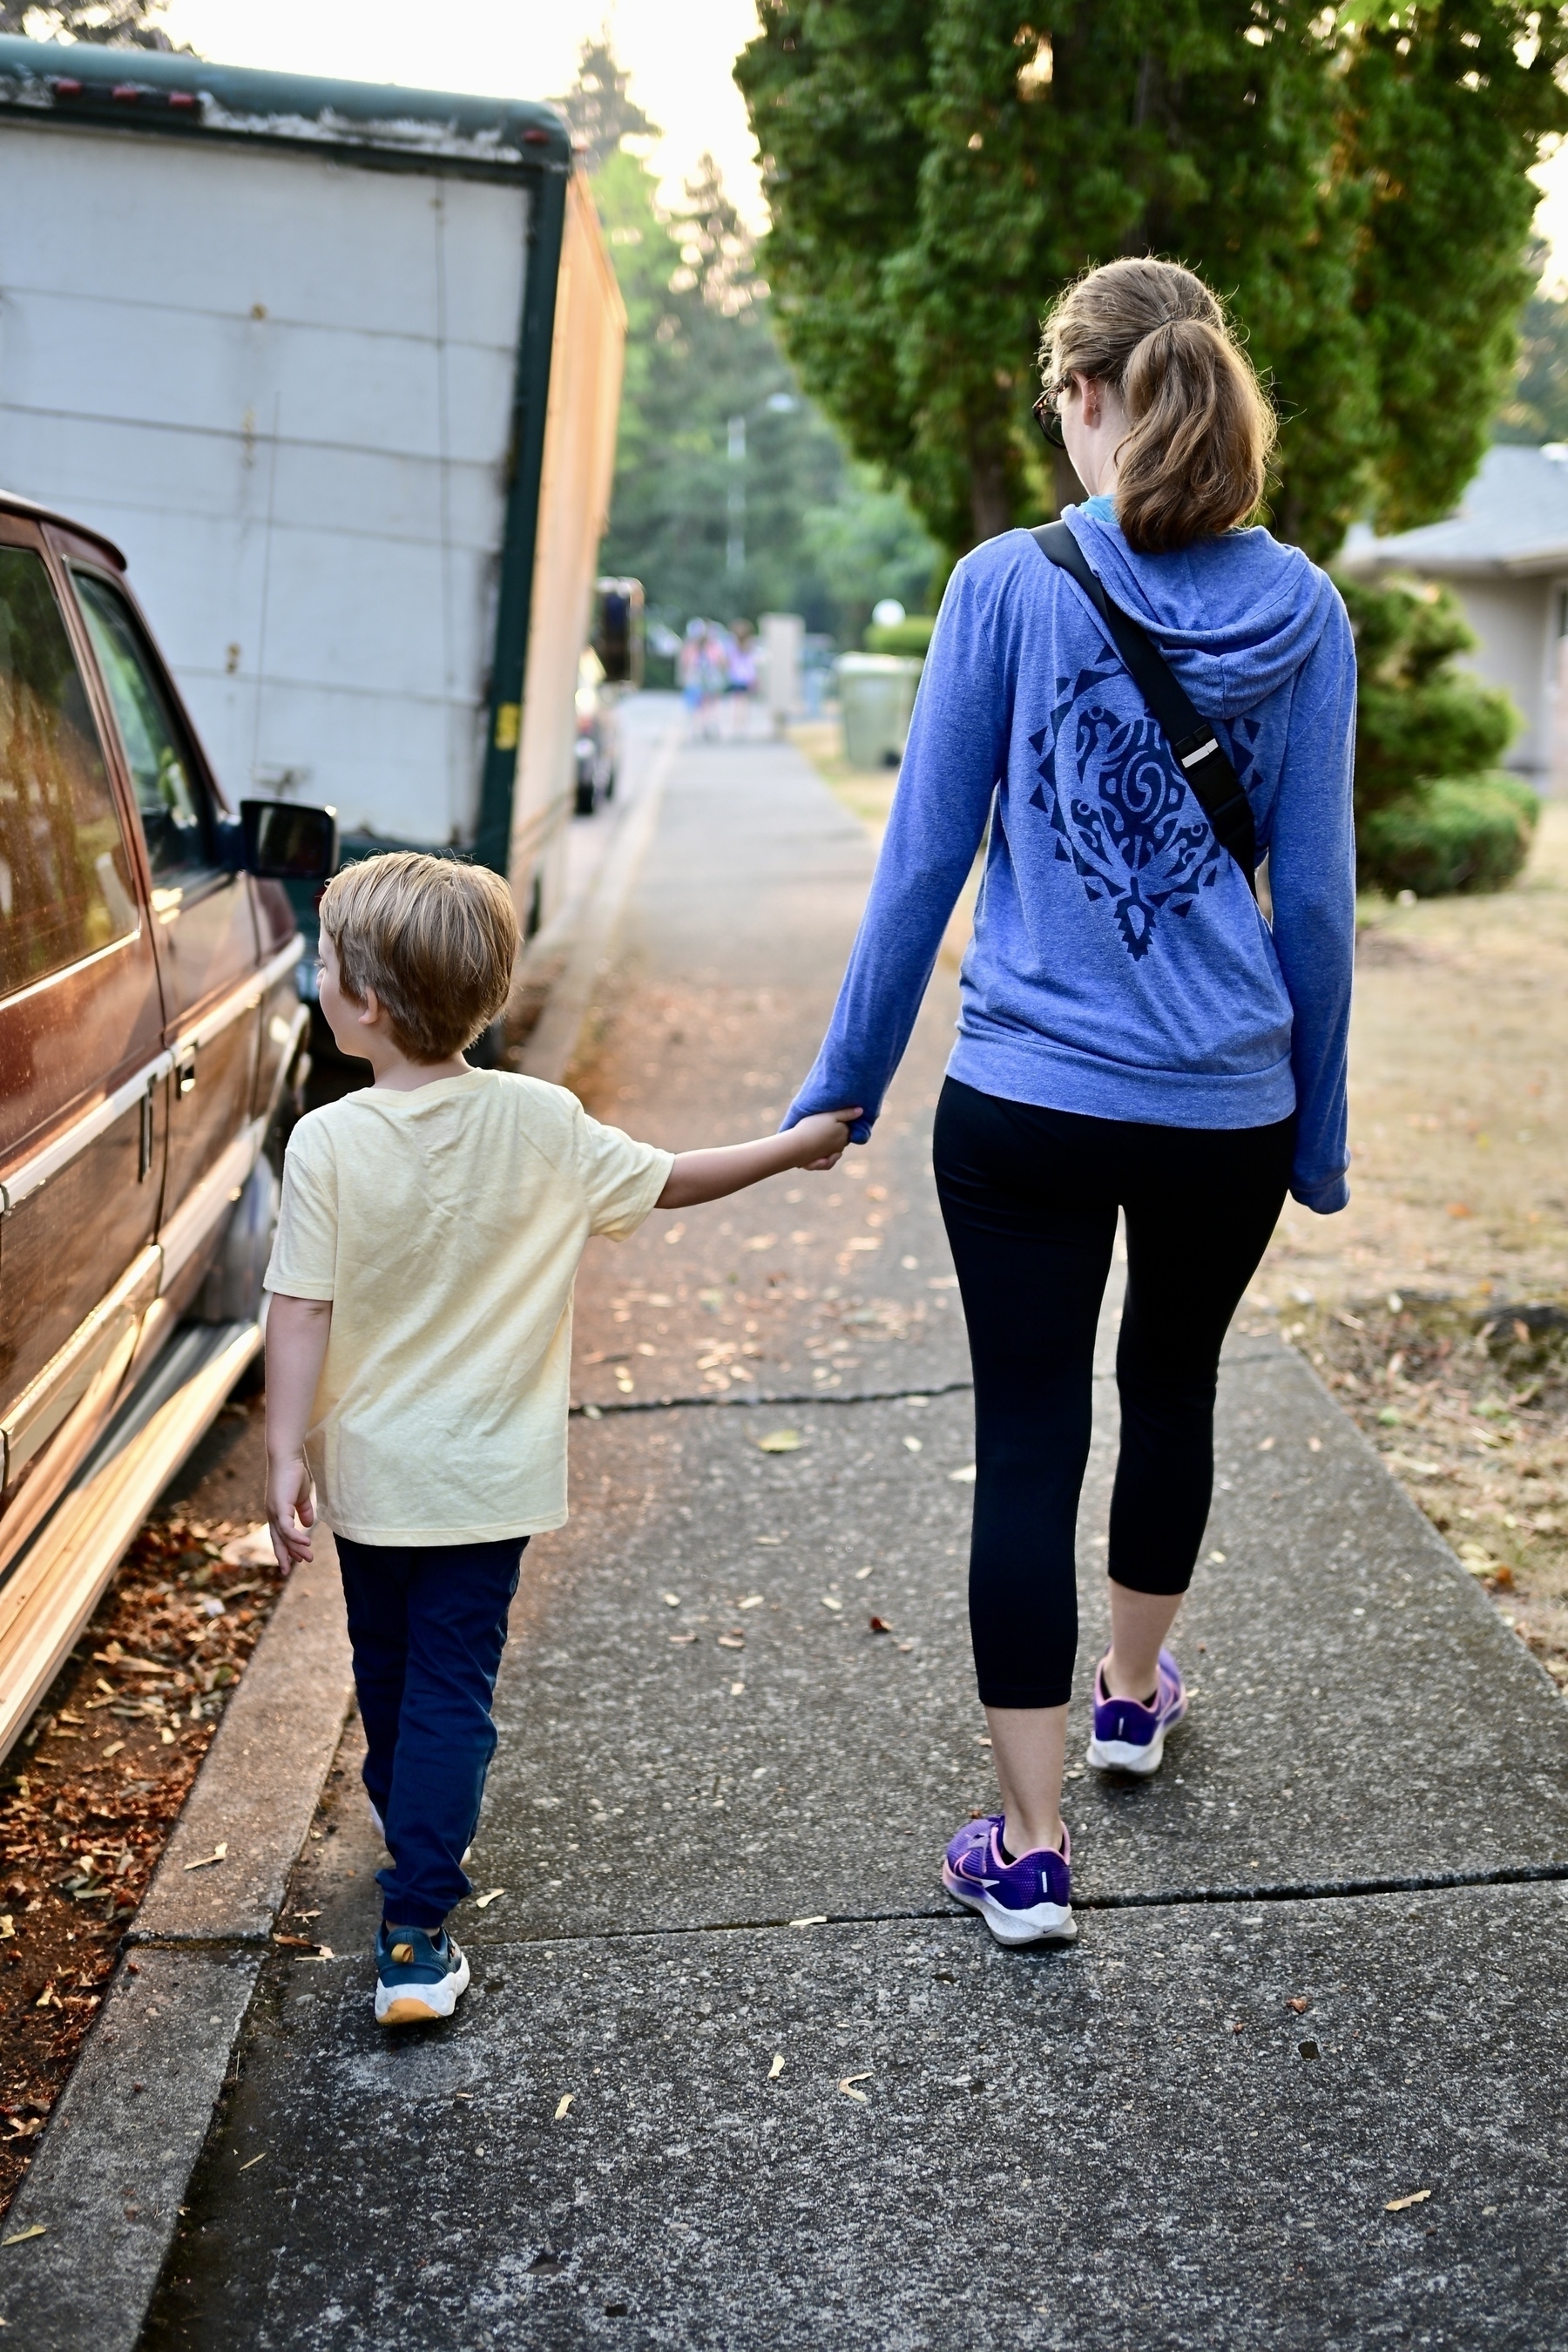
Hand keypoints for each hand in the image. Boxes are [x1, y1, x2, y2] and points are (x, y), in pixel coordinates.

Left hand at [266, 1454, 316, 1569]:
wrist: (287, 1458)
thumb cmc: (293, 1474)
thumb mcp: (301, 1497)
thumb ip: (304, 1511)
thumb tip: (308, 1525)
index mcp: (276, 1513)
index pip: (279, 1536)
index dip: (284, 1549)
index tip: (292, 1562)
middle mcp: (272, 1515)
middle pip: (277, 1541)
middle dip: (284, 1557)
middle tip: (288, 1571)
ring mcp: (274, 1512)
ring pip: (284, 1538)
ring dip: (296, 1549)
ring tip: (308, 1558)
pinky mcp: (279, 1508)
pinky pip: (287, 1529)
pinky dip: (296, 1538)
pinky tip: (307, 1543)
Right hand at [789, 1108, 859, 1169]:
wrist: (796, 1146)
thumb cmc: (811, 1127)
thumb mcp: (829, 1115)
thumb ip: (846, 1113)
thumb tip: (861, 1110)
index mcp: (844, 1133)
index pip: (844, 1127)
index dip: (835, 1123)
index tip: (825, 1121)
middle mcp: (841, 1146)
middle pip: (839, 1139)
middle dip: (832, 1135)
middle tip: (817, 1128)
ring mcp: (832, 1156)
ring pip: (832, 1150)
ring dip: (826, 1146)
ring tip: (813, 1139)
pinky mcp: (823, 1164)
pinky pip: (826, 1161)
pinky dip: (823, 1159)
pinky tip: (816, 1154)